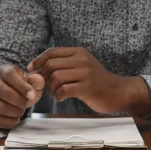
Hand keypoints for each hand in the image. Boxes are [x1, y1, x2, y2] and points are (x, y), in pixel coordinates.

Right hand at [0, 64, 45, 128]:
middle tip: (27, 104)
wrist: (11, 96)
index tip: (32, 95)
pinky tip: (15, 120)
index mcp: (5, 71)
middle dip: (18, 101)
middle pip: (3, 91)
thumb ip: (37, 82)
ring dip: (14, 112)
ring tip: (21, 112)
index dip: (22, 86)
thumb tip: (37, 80)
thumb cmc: (23, 89)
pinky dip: (7, 122)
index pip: (10, 75)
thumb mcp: (32, 83)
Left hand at [29, 47, 149, 115]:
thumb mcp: (83, 66)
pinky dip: (58, 95)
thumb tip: (39, 67)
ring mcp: (85, 73)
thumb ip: (65, 64)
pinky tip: (62, 98)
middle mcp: (82, 59)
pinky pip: (63, 89)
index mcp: (79, 52)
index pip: (52, 51)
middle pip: (51, 64)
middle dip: (44, 77)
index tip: (31, 69)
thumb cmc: (97, 82)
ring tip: (57, 93)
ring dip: (51, 88)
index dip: (38, 60)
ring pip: (55, 77)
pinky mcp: (87, 87)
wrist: (119, 92)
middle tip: (47, 86)